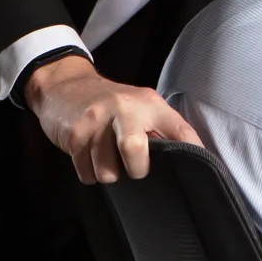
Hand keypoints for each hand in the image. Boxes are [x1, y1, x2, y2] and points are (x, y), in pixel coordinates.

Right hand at [23, 55, 202, 183]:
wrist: (66, 86)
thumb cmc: (109, 105)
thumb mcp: (139, 107)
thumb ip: (158, 130)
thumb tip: (182, 163)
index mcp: (149, 104)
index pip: (180, 131)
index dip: (193, 153)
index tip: (195, 174)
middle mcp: (125, 108)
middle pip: (134, 149)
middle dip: (136, 169)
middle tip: (133, 168)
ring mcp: (97, 120)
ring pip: (107, 171)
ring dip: (107, 174)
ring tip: (105, 158)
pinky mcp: (75, 134)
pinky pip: (86, 173)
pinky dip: (88, 172)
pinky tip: (89, 155)